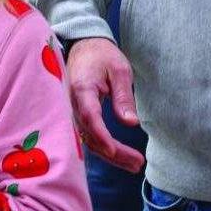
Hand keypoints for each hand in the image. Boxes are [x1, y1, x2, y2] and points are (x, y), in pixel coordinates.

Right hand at [65, 37, 144, 173]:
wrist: (83, 46)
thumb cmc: (102, 55)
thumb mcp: (119, 70)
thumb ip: (123, 97)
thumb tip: (131, 123)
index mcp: (82, 89)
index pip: (91, 116)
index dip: (102, 135)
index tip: (115, 150)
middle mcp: (72, 104)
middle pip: (90, 135)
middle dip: (114, 153)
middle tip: (138, 163)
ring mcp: (72, 112)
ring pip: (89, 140)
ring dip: (111, 155)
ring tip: (135, 165)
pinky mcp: (76, 116)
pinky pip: (87, 136)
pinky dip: (103, 148)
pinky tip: (120, 157)